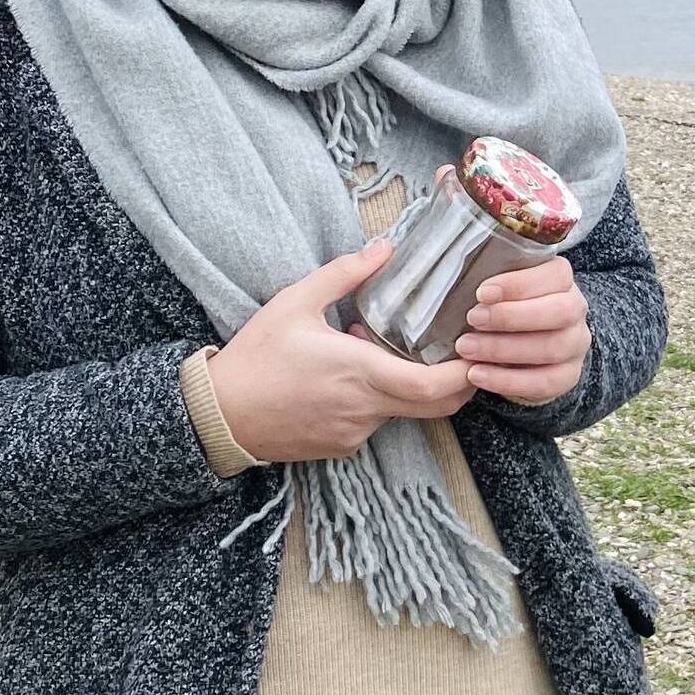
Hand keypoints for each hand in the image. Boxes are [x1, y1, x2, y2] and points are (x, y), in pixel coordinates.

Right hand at [210, 241, 477, 462]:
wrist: (217, 415)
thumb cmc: (256, 357)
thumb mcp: (295, 302)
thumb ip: (344, 274)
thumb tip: (384, 247)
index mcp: (361, 373)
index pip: (434, 387)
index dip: (465, 374)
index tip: (477, 352)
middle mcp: (366, 409)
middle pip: (435, 405)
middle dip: (456, 383)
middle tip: (460, 353)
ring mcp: (355, 433)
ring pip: (402, 411)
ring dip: (404, 385)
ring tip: (373, 350)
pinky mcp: (342, 447)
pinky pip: (375, 422)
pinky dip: (377, 400)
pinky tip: (348, 377)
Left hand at [454, 256, 590, 405]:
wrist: (522, 345)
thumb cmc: (503, 306)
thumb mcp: (499, 287)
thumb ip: (491, 283)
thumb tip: (457, 278)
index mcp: (562, 280)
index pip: (555, 275)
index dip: (519, 284)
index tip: (481, 293)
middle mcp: (576, 310)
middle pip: (560, 312)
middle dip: (511, 317)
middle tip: (472, 320)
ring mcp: (575, 345)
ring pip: (552, 348)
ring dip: (504, 350)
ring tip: (466, 349)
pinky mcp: (568, 375)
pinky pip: (545, 382)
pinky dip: (508, 381)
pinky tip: (477, 375)